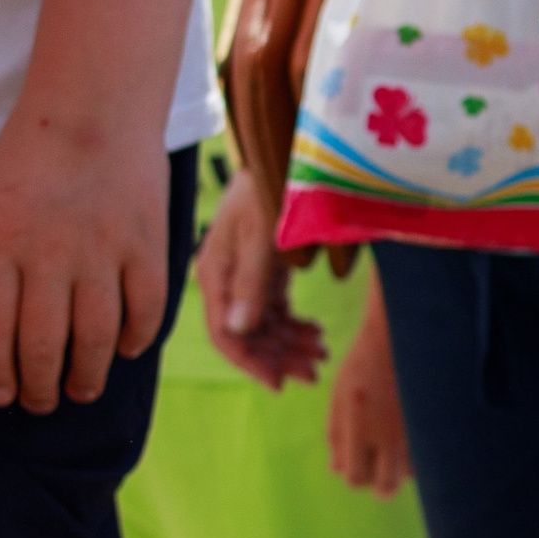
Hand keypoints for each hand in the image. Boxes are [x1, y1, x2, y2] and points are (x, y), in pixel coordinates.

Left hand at [0, 100, 171, 413]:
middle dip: (39, 387)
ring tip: (82, 389)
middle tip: (41, 401)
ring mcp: (102, 251)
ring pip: (96, 339)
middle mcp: (49, 254)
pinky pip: (145, 310)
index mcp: (0, 244)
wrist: (95, 102)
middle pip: (44, 345)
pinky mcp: (146, 244)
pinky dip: (135, 340)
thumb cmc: (29, 152)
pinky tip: (125, 350)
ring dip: (88, 376)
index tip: (1, 396)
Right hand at [194, 172, 325, 388]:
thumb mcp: (263, 236)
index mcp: (216, 272)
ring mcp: (246, 275)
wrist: (287, 153)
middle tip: (315, 372)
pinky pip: (277, 310)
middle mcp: (227, 279)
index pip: (225, 333)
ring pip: (264, 326)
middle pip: (247, 334)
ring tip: (322, 354)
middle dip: (279, 357)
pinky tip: (316, 334)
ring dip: (290, 345)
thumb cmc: (271, 189)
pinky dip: (295, 326)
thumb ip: (252, 284)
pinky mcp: (266, 270)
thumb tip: (238, 331)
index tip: (279, 384)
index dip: (250, 362)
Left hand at [327, 277, 409, 494]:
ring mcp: (415, 430)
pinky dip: (416, 453)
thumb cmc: (364, 362)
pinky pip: (426, 457)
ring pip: (409, 476)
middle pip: (385, 488)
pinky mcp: (433, 425)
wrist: (402, 334)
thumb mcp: (338, 395)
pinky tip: (408, 431)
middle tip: (376, 463)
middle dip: (378, 483)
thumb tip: (336, 471)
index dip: (353, 475)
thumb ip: (334, 435)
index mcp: (359, 424)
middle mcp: (390, 432)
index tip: (356, 461)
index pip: (354, 477)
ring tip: (393, 440)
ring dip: (399, 467)